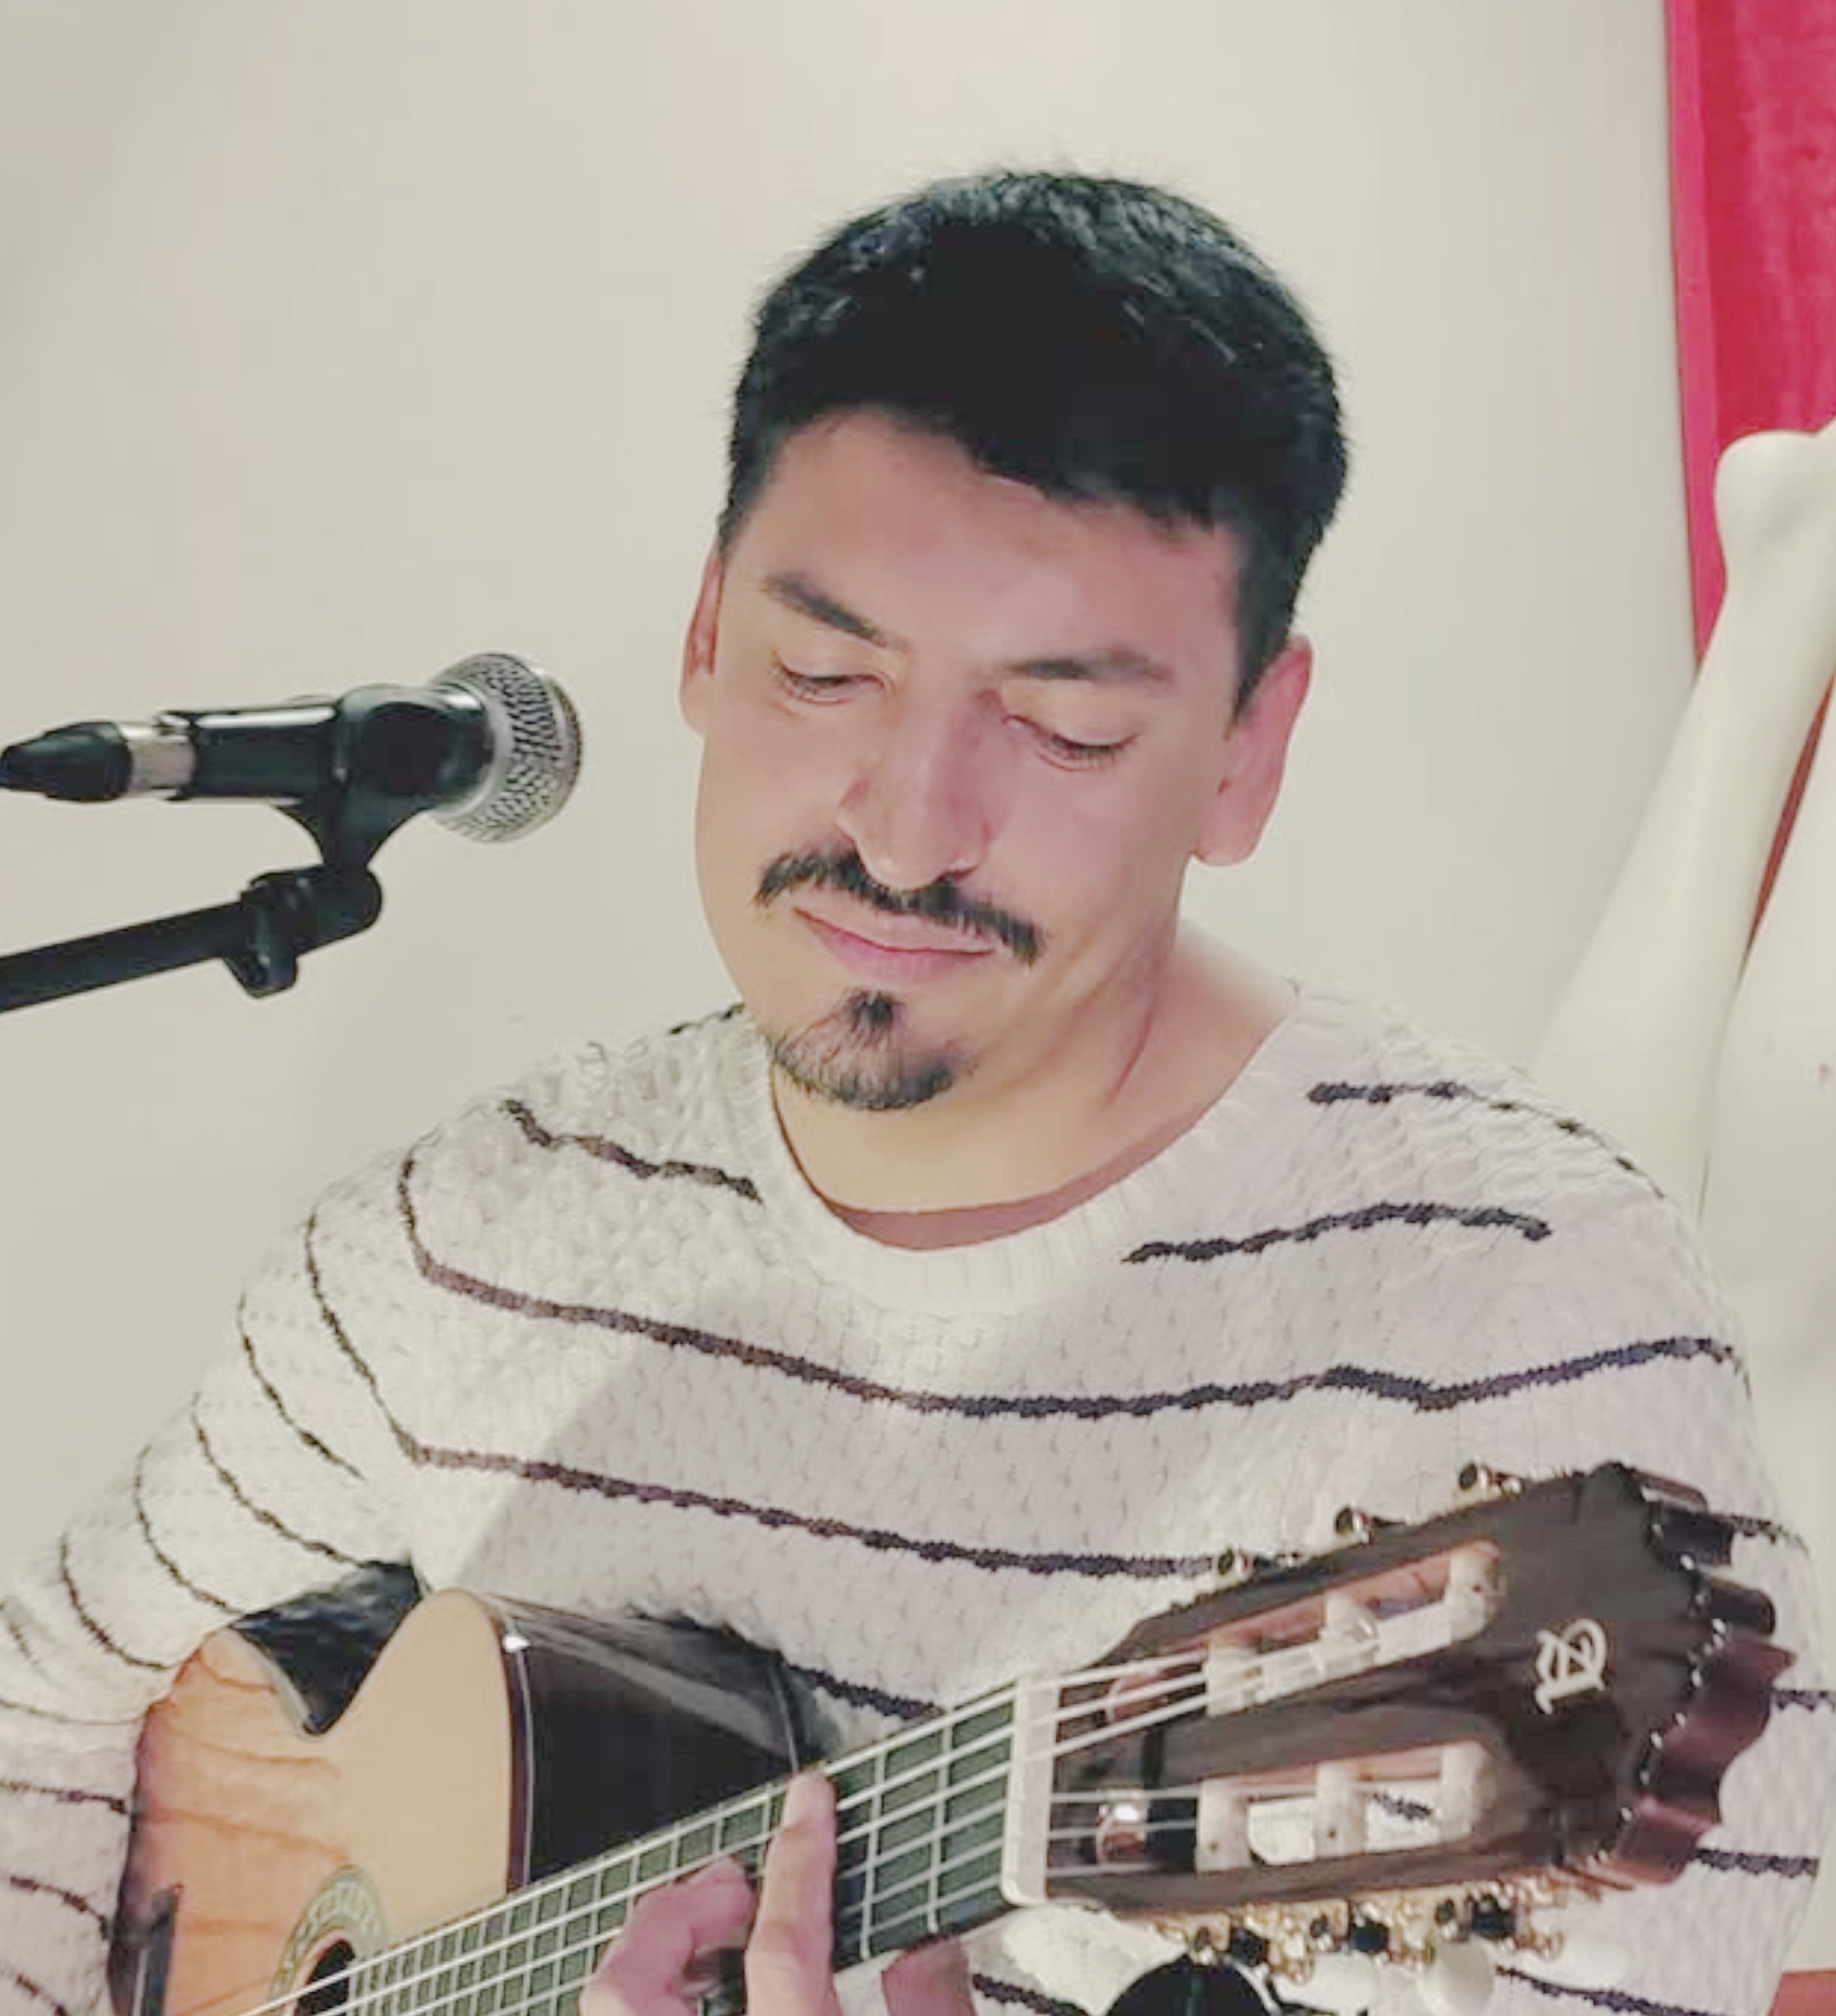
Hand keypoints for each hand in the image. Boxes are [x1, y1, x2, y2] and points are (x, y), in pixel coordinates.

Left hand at [583, 1771, 974, 2015]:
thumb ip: (934, 2014)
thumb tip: (922, 1939)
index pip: (782, 1951)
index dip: (800, 1860)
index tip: (811, 1798)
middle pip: (630, 1991)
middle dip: (672, 1912)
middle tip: (735, 1880)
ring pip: (606, 2011)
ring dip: (650, 1951)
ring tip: (712, 1935)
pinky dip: (654, 1997)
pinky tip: (699, 1993)